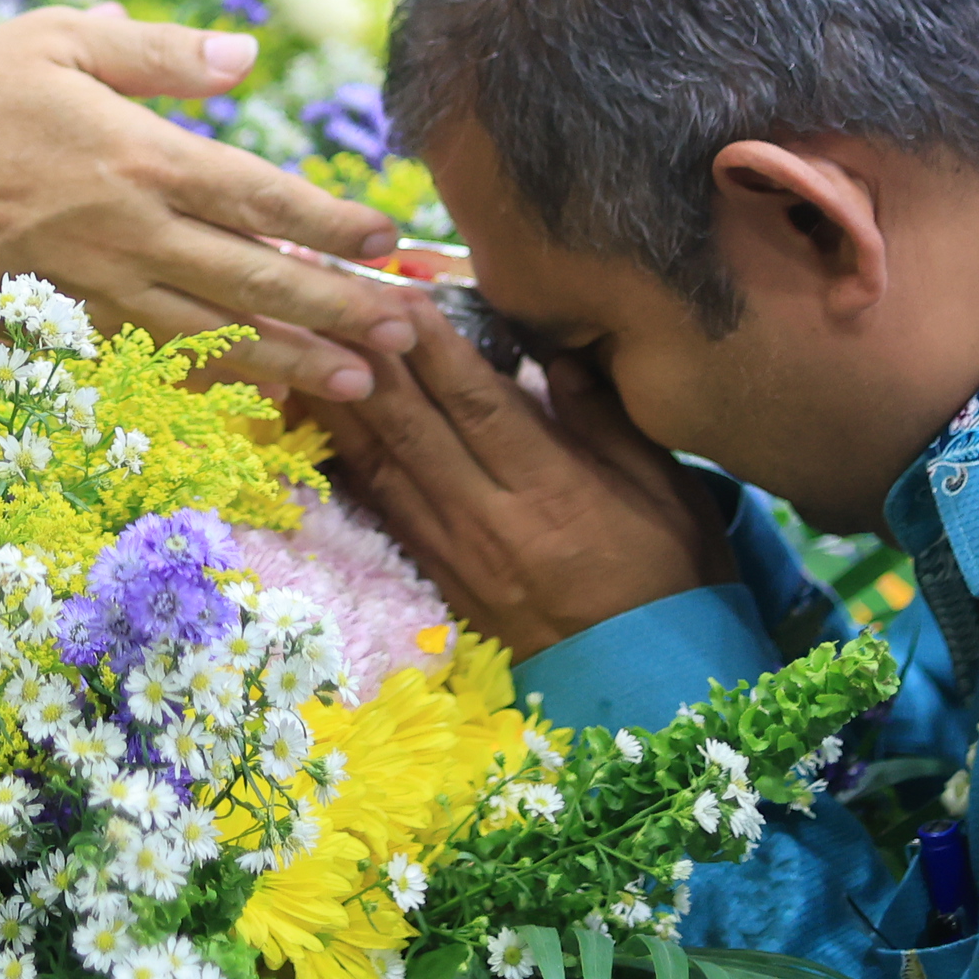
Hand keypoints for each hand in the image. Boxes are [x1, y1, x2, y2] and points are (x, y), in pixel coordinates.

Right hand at [0, 4, 418, 397]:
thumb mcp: (58, 40)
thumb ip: (158, 53)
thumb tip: (247, 57)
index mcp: (142, 158)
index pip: (263, 196)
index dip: (335, 222)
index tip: (390, 240)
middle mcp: (134, 234)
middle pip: (260, 279)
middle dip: (343, 309)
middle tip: (412, 333)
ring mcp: (100, 289)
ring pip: (219, 334)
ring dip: (298, 360)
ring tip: (365, 383)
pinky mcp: (65, 323)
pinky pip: (158, 360)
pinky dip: (215, 381)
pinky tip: (257, 396)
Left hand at [318, 299, 733, 654]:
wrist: (650, 683)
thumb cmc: (673, 578)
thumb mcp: (668, 491)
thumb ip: (608, 420)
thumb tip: (554, 353)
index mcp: (555, 495)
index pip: (479, 406)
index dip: (433, 349)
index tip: (399, 295)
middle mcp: (493, 524)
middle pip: (413, 430)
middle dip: (368, 361)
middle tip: (332, 303)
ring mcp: (458, 555)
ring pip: (383, 467)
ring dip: (341, 406)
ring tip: (305, 348)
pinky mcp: (440, 577)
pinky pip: (382, 509)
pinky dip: (347, 463)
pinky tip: (319, 425)